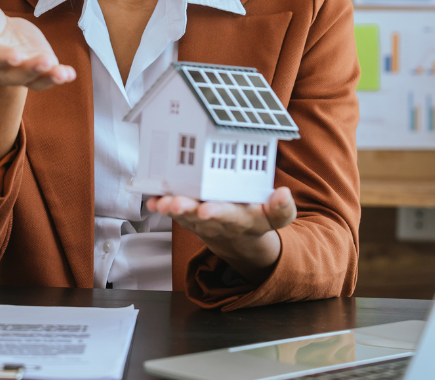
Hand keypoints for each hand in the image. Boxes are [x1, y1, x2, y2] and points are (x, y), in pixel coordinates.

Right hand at [0, 0, 75, 89]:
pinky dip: (59, 76)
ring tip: (62, 73)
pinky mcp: (35, 67)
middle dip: (29, 69)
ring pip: (32, 80)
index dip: (0, 58)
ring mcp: (18, 71)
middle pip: (13, 74)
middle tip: (45, 61)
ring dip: (48, 77)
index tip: (15, 55)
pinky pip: (47, 76)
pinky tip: (70, 73)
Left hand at [146, 187, 295, 281]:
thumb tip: (283, 194)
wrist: (239, 239)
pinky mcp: (188, 216)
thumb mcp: (276, 218)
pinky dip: (160, 206)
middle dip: (188, 210)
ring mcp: (200, 220)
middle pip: (201, 217)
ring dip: (171, 208)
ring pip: (184, 216)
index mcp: (242, 219)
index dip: (219, 212)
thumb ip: (282, 208)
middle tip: (176, 203)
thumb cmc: (256, 219)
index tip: (208, 209)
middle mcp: (218, 221)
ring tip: (161, 202)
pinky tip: (151, 200)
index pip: (231, 216)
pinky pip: (173, 212)